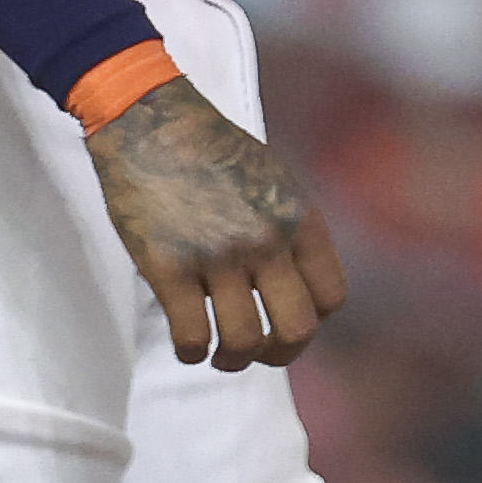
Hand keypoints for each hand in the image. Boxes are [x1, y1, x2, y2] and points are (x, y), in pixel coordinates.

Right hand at [85, 80, 349, 368]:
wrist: (150, 121)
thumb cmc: (210, 150)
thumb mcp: (275, 180)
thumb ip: (290, 230)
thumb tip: (294, 287)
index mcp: (299, 218)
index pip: (331, 298)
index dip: (312, 322)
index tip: (287, 323)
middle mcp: (267, 240)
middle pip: (297, 331)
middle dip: (279, 355)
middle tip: (258, 353)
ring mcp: (219, 256)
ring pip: (244, 342)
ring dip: (232, 360)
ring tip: (219, 355)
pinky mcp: (170, 268)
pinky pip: (192, 337)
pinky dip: (192, 353)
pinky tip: (188, 345)